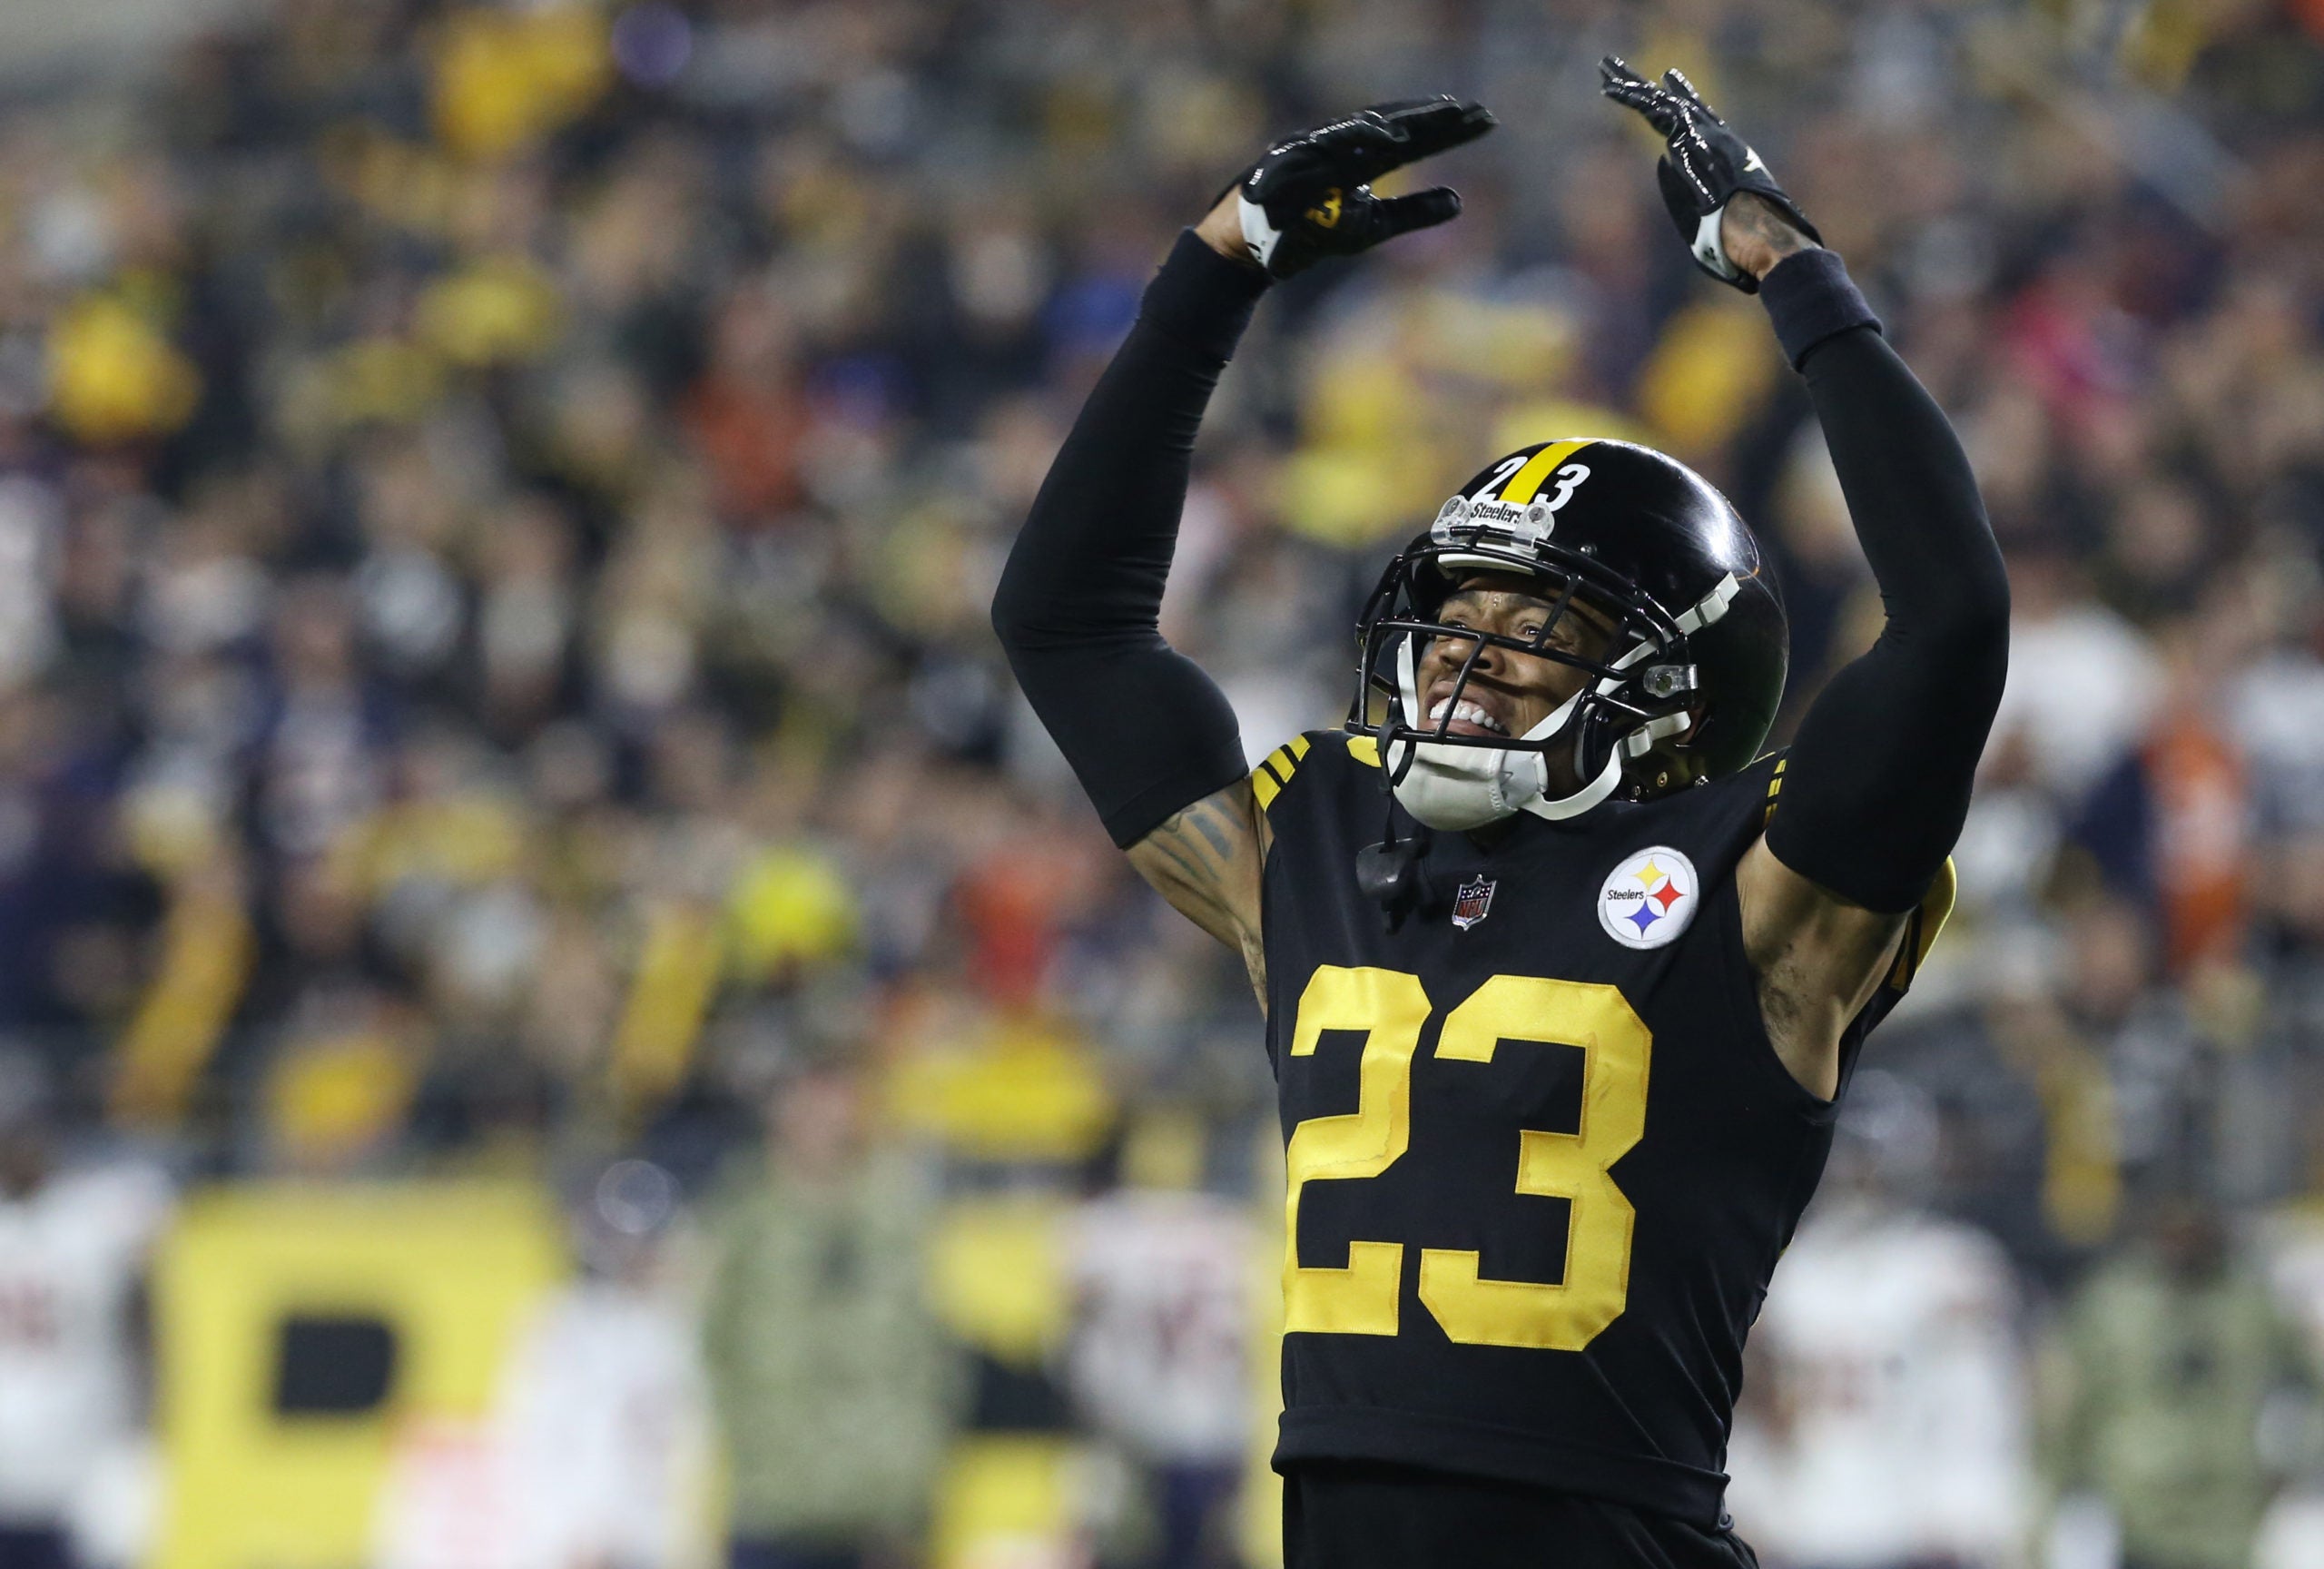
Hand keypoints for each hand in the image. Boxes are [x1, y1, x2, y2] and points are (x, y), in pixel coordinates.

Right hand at [1197, 97, 1495, 278]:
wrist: (1251, 251)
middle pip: (1394, 125)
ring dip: (1403, 120)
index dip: (1448, 131)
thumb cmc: (1309, 233)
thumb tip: (1460, 200)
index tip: (1486, 121)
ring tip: (1442, 115)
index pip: (1413, 140)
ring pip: (1364, 127)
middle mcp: (1340, 147)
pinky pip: (1328, 145)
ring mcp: (1315, 151)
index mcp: (1362, 159)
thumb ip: (1411, 212)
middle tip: (1476, 111)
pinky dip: (1359, 139)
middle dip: (1435, 118)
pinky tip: (1390, 138)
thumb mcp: (1370, 227)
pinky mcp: (1292, 163)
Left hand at [1598, 58, 1820, 292]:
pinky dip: (1631, 97)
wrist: (1762, 234)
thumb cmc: (1744, 241)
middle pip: (1683, 105)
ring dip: (1635, 87)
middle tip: (1650, 73)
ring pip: (1663, 103)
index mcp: (1727, 157)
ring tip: (1609, 71)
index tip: (1674, 82)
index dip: (1688, 100)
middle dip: (1665, 90)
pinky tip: (1609, 87)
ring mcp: (1705, 135)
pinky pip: (1654, 110)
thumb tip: (1663, 162)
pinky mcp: (1690, 137)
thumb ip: (1688, 197)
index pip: (1704, 121)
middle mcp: (1717, 139)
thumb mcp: (1711, 222)